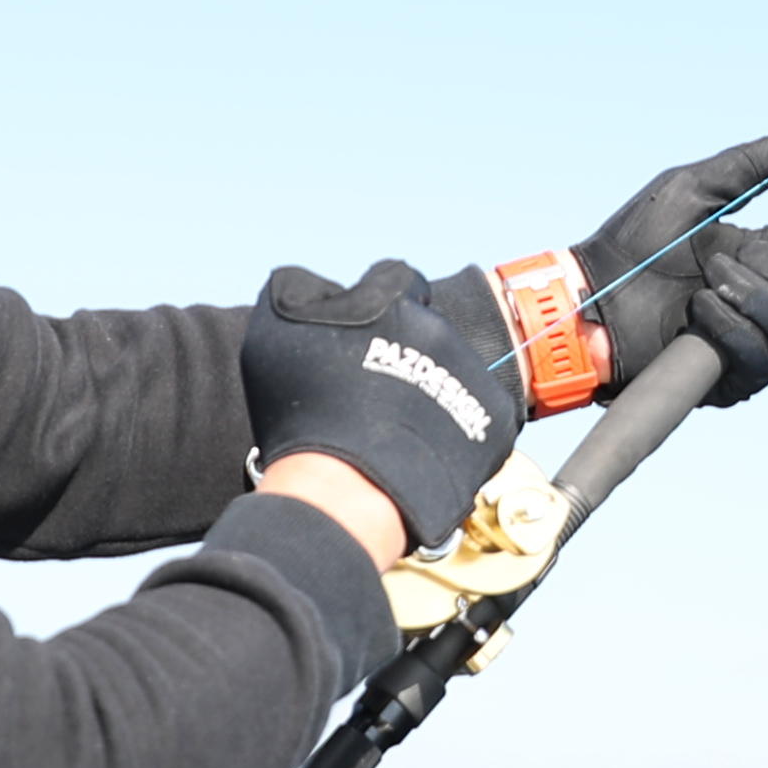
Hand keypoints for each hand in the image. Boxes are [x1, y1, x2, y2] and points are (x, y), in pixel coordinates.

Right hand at [238, 258, 519, 563]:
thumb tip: (316, 284)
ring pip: (453, 373)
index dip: (378, 304)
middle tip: (373, 392)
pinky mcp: (494, 422)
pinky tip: (422, 450)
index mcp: (394, 300)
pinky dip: (454, 431)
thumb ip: (298, 290)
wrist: (347, 489)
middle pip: (426, 329)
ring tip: (395, 429)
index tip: (363, 334)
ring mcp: (472, 377)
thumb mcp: (274, 327)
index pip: (396, 279)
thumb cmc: (304, 410)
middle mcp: (442, 330)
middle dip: (405, 351)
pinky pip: (477, 417)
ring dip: (430, 392)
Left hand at [576, 130, 767, 406]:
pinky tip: (699, 312)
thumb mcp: (689, 190)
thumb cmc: (633, 244)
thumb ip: (745, 167)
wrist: (591, 297)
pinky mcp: (731, 380)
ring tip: (707, 282)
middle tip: (736, 256)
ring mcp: (754, 346)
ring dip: (756, 301)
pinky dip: (735, 330)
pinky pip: (761, 362)